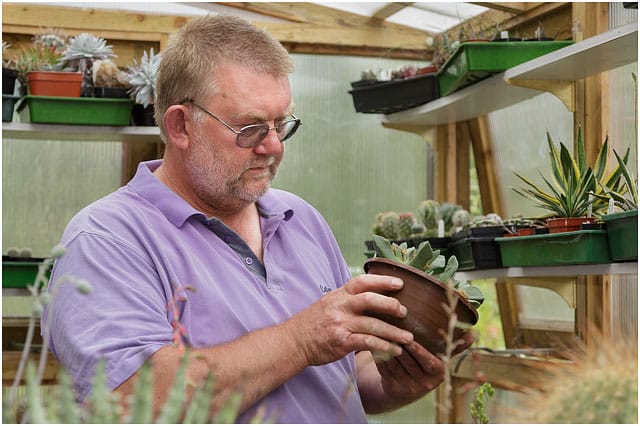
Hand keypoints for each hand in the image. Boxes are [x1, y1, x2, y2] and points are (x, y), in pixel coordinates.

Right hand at [287, 274, 414, 365]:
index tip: (401, 283)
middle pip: (370, 299)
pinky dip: (383, 346)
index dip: (383, 280)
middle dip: (391, 305)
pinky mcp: (340, 341)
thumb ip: (348, 298)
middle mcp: (340, 306)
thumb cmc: (314, 323)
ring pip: (372, 324)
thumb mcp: (329, 303)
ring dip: (394, 332)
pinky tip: (395, 350)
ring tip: (408, 338)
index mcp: (339, 294)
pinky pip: (367, 343)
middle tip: (405, 312)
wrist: (293, 342)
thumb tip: (374, 295)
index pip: (363, 281)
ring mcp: (340, 323)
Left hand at [371, 331, 474, 407]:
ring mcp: (407, 386)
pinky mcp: (392, 387)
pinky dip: (378, 354)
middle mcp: (424, 383)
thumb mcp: (440, 357)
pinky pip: (383, 367)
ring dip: (386, 346)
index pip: (427, 361)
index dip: (418, 350)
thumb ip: (455, 345)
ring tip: (380, 330)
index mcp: (438, 373)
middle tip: (390, 326)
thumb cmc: (425, 365)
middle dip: (398, 343)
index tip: (409, 339)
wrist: (405, 388)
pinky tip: (373, 341)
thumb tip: (473, 333)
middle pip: (408, 359)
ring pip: (395, 362)